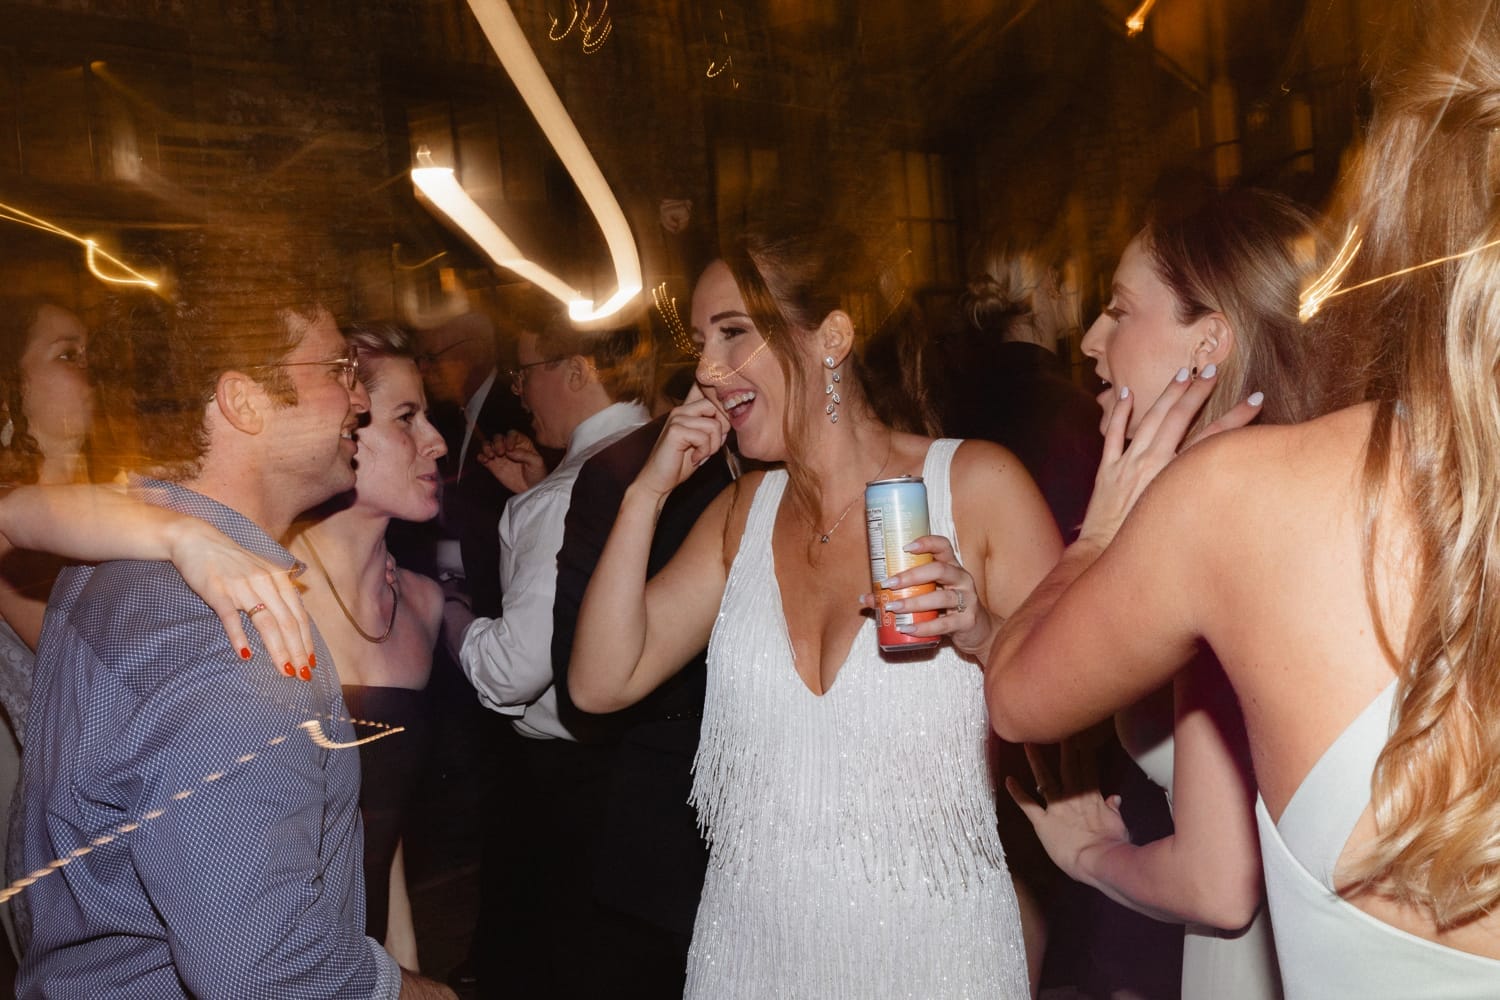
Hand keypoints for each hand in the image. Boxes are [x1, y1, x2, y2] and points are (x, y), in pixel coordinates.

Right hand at [168, 520, 313, 677]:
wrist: (197, 540)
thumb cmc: (232, 560)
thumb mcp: (262, 571)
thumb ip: (279, 592)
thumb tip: (296, 618)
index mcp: (278, 579)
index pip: (299, 615)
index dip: (307, 640)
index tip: (311, 663)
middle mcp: (265, 582)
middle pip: (287, 622)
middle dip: (298, 651)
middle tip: (302, 675)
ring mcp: (242, 586)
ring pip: (266, 622)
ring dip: (278, 649)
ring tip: (285, 670)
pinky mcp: (218, 591)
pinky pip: (232, 617)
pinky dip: (240, 636)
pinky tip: (246, 655)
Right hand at [478, 430, 545, 492]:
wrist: (531, 489)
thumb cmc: (537, 474)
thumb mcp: (537, 463)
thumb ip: (525, 455)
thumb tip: (510, 451)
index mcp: (521, 443)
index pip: (512, 434)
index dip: (509, 438)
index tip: (510, 448)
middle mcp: (509, 446)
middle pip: (498, 437)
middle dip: (497, 443)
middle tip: (500, 453)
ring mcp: (500, 455)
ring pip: (488, 444)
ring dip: (487, 447)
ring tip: (490, 456)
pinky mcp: (492, 465)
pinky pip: (482, 457)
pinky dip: (481, 456)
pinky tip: (485, 460)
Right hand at [635, 384, 730, 497]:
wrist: (659, 480)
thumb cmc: (681, 462)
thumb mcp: (704, 441)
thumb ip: (715, 426)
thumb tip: (733, 417)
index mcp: (688, 409)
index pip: (708, 390)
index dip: (723, 406)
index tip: (721, 429)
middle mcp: (681, 409)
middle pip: (717, 406)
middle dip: (722, 429)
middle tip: (711, 446)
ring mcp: (677, 418)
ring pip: (714, 425)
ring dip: (713, 445)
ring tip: (701, 454)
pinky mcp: (675, 430)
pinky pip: (704, 437)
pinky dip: (704, 452)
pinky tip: (694, 458)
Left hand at [858, 534, 995, 659]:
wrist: (977, 631)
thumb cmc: (947, 608)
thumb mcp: (928, 595)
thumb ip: (900, 594)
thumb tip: (865, 598)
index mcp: (951, 566)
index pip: (943, 546)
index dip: (926, 542)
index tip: (904, 547)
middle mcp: (961, 579)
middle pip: (939, 570)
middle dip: (911, 576)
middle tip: (889, 583)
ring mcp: (967, 599)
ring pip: (941, 598)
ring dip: (913, 603)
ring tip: (893, 607)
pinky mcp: (967, 621)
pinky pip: (944, 624)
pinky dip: (923, 627)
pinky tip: (907, 629)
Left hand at [1005, 740, 1130, 888]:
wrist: (1099, 861)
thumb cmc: (1112, 844)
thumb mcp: (1118, 824)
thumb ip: (1113, 809)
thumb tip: (1115, 797)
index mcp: (1093, 797)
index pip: (1087, 768)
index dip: (1082, 751)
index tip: (1078, 734)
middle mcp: (1073, 797)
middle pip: (1067, 767)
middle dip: (1062, 747)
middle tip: (1055, 728)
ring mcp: (1056, 808)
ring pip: (1045, 780)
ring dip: (1036, 762)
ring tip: (1027, 744)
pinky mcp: (1043, 822)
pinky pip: (1028, 805)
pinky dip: (1017, 793)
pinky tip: (1008, 780)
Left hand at [1078, 365, 1262, 546]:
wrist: (1105, 560)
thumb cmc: (1149, 550)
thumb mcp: (1184, 521)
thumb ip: (1204, 498)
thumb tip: (1231, 484)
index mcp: (1175, 478)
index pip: (1212, 439)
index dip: (1236, 418)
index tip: (1257, 400)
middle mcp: (1151, 465)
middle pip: (1178, 419)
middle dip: (1197, 392)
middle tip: (1211, 370)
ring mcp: (1127, 465)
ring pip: (1149, 421)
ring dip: (1167, 395)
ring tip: (1182, 374)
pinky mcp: (1107, 472)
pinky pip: (1112, 436)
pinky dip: (1119, 414)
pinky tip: (1127, 394)